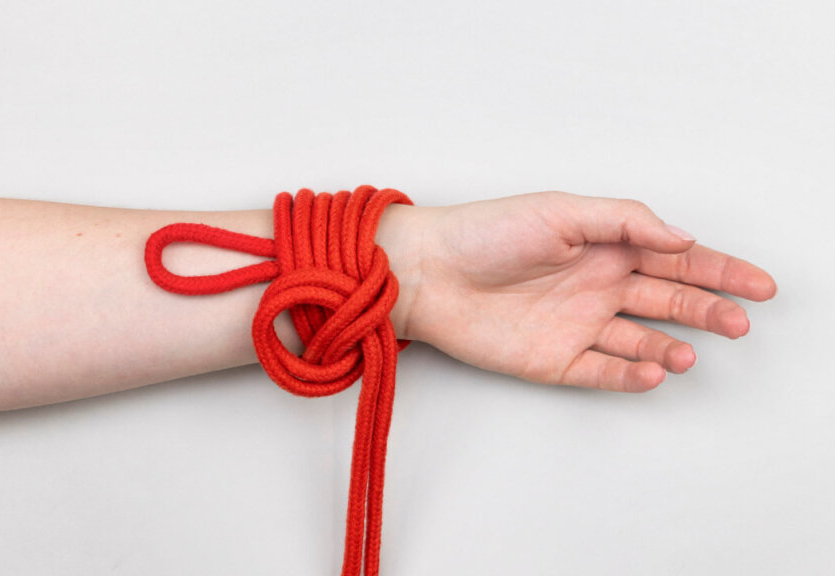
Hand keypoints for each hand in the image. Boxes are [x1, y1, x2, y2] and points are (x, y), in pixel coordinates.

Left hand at [392, 191, 776, 391]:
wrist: (427, 272)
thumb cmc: (485, 232)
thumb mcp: (561, 210)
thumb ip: (625, 221)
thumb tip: (681, 237)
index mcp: (604, 246)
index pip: (675, 259)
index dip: (719, 271)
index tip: (758, 285)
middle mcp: (597, 286)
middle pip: (669, 302)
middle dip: (709, 311)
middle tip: (739, 322)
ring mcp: (578, 325)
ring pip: (642, 341)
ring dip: (671, 347)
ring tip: (689, 354)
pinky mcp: (553, 359)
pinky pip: (602, 370)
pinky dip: (631, 373)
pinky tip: (652, 370)